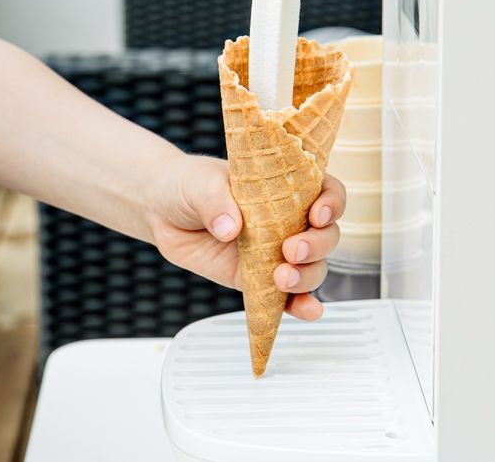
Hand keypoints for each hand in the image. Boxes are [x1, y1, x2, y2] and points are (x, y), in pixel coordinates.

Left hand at [148, 154, 345, 320]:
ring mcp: (275, 252)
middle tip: (291, 250)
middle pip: (326, 236)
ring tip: (282, 278)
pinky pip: (286, 297)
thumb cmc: (190, 185)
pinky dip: (301, 306)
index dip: (332, 203)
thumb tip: (230, 228)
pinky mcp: (258, 279)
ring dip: (307, 277)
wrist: (162, 210)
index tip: (318, 214)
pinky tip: (308, 311)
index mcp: (285, 188)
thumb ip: (216, 202)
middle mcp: (288, 221)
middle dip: (317, 246)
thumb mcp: (201, 184)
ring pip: (312, 268)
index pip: (326, 191)